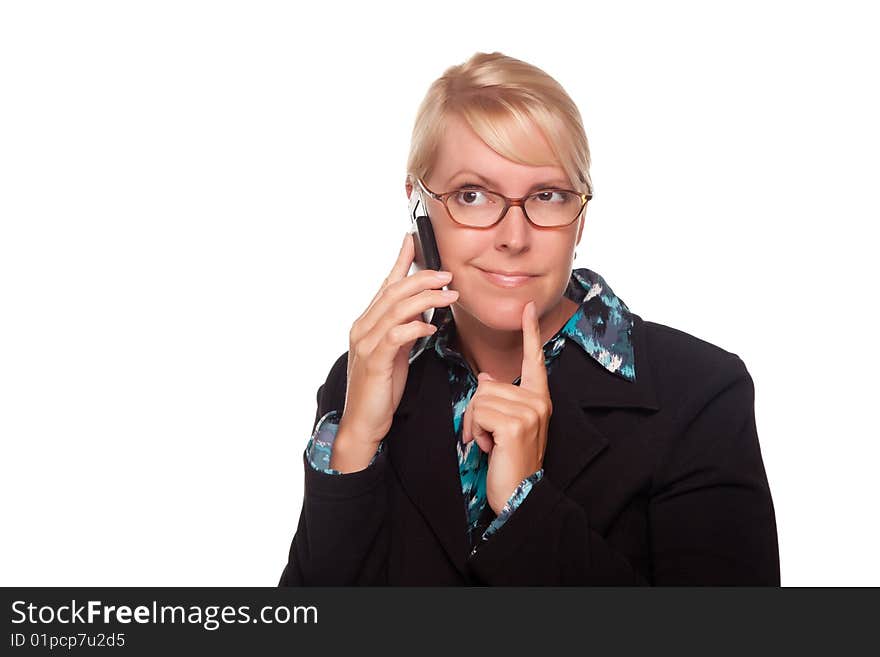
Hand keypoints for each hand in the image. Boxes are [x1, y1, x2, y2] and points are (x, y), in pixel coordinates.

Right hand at [333, 232, 458, 470]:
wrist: (364, 422)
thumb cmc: (381, 389)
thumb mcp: (395, 353)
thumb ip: (404, 330)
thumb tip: (422, 312)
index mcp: (367, 323)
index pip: (385, 285)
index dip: (400, 262)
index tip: (413, 241)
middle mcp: (363, 328)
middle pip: (393, 291)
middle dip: (422, 278)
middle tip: (448, 275)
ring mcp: (366, 344)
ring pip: (396, 309)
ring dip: (425, 298)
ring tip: (449, 295)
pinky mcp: (374, 362)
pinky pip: (396, 336)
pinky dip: (415, 326)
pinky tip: (431, 326)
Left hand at [461, 300, 551, 514]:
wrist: (518, 494)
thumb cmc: (509, 460)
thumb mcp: (506, 426)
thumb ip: (500, 399)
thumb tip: (487, 378)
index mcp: (538, 398)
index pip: (533, 359)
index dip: (530, 332)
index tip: (529, 306)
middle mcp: (538, 400)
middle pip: (486, 384)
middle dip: (477, 412)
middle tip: (488, 436)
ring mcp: (529, 411)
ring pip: (480, 397)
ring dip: (475, 423)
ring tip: (490, 443)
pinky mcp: (516, 423)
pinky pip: (478, 411)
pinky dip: (475, 431)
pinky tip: (489, 447)